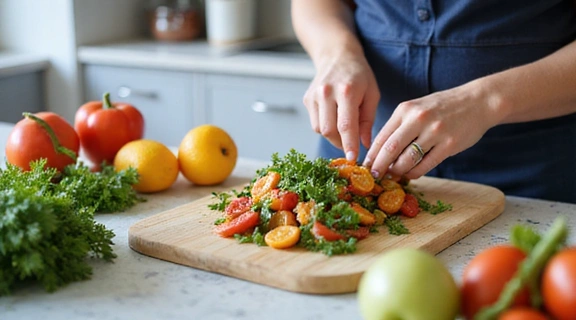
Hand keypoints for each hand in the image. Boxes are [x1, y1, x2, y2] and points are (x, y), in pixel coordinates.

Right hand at [303, 51, 379, 161]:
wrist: (337, 55)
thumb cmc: (359, 75)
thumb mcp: (372, 94)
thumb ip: (368, 120)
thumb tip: (364, 144)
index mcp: (346, 91)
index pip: (345, 125)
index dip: (349, 145)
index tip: (354, 159)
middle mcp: (326, 93)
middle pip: (329, 130)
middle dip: (341, 143)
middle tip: (351, 145)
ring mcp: (314, 96)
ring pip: (319, 129)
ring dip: (332, 136)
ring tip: (344, 129)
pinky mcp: (307, 99)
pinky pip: (315, 122)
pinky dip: (325, 126)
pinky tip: (334, 117)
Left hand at [363, 82, 500, 178]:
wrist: (477, 101)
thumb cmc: (442, 108)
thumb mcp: (416, 109)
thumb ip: (399, 126)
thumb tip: (379, 152)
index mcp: (405, 110)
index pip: (381, 136)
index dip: (371, 155)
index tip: (364, 167)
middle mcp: (418, 119)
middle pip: (390, 149)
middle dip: (379, 166)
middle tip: (374, 177)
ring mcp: (434, 132)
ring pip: (407, 160)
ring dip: (397, 171)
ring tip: (393, 175)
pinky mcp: (448, 145)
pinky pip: (425, 165)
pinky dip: (414, 173)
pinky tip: (410, 174)